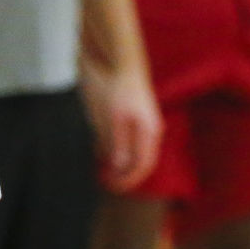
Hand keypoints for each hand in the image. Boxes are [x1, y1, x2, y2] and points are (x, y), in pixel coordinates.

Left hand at [81, 61, 163, 193]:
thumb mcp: (115, 118)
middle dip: (123, 174)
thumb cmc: (120, 88)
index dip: (128, 179)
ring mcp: (141, 123)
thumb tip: (120, 167)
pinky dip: (114, 149)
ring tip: (102, 170)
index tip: (113, 187)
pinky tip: (100, 152)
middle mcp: (149, 130)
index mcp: (149, 132)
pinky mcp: (132, 115)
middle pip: (139, 160)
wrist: (121, 61)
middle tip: (105, 182)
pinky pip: (126, 139)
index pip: (143, 165)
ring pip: (132, 150)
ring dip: (118, 162)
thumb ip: (118, 144)